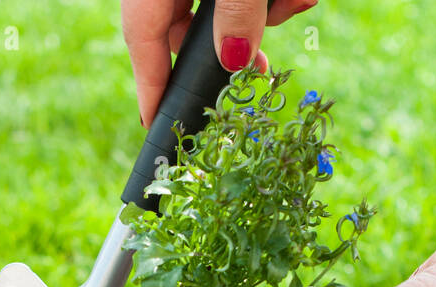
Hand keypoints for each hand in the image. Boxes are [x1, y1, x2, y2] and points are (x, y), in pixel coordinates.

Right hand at [122, 0, 317, 124]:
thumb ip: (237, 11)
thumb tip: (238, 61)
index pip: (142, 38)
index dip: (151, 87)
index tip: (156, 126)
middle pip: (185, 26)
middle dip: (234, 46)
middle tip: (261, 71)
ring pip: (220, 8)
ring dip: (263, 12)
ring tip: (293, 2)